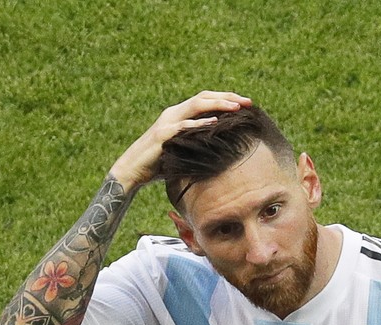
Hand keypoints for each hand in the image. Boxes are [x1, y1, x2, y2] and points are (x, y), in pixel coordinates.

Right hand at [108, 91, 252, 190]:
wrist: (132, 171)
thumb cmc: (160, 164)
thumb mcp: (184, 150)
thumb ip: (199, 143)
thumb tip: (224, 148)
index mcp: (180, 115)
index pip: (206, 100)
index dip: (226, 98)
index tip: (247, 103)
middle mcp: (174, 113)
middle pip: (204, 97)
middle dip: (228, 97)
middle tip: (248, 102)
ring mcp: (167, 122)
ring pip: (195, 105)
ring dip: (218, 105)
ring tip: (237, 107)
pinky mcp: (162, 135)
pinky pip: (183, 126)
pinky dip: (199, 123)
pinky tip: (215, 123)